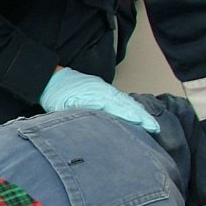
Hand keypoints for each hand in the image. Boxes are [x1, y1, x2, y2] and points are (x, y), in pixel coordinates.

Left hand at [39, 67, 158, 132]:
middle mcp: (103, 91)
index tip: (148, 126)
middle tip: (156, 127)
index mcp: (96, 95)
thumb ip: (82, 114)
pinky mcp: (100, 90)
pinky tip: (135, 113)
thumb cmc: (55, 93)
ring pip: (124, 101)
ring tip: (150, 123)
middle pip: (127, 104)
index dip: (135, 118)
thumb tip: (99, 123)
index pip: (120, 108)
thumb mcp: (65, 107)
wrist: (49, 78)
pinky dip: (129, 106)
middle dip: (142, 116)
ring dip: (138, 112)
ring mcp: (103, 89)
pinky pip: (119, 99)